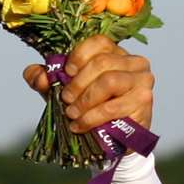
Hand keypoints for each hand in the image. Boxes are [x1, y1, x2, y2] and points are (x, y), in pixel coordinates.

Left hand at [21, 35, 154, 131]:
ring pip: (110, 81)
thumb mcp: (62, 92)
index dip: (80, 54)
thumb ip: (45, 80)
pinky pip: (114, 106)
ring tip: (72, 113)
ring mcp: (142, 80)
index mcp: (114, 53)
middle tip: (65, 99)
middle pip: (102, 62)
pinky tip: (80, 125)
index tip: (66, 72)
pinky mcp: (144, 101)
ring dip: (85, 100)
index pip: (99, 42)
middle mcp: (133, 62)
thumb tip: (38, 75)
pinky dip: (92, 117)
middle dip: (78, 83)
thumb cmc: (88, 110)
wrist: (109, 141)